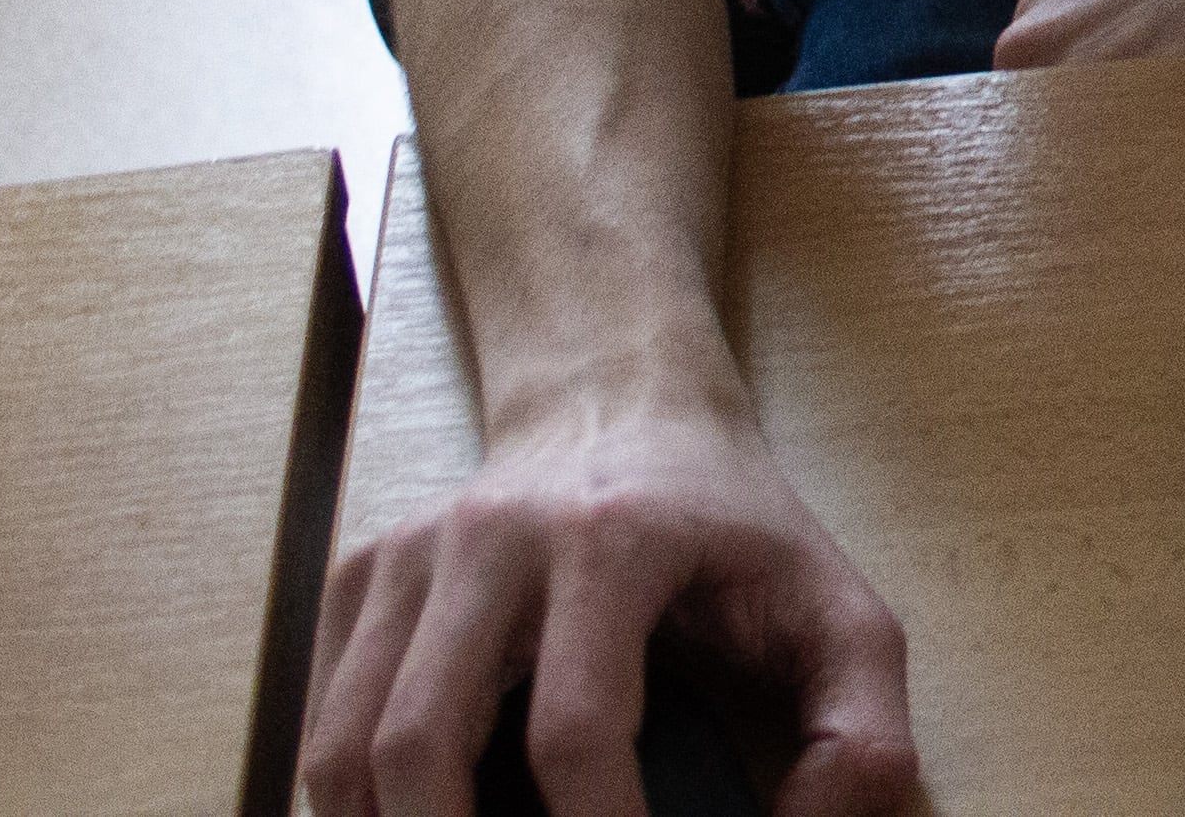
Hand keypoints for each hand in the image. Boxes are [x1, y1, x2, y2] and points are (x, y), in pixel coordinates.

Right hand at [302, 384, 912, 816]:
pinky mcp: (362, 575)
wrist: (621, 408)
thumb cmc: (732, 530)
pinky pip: (324, 719)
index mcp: (617, 540)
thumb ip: (860, 729)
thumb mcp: (835, 608)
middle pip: (421, 744)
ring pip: (346, 745)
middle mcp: (495, 538)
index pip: (576, 729)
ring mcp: (413, 554)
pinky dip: (350, 803)